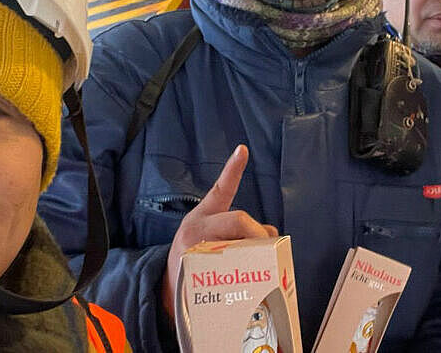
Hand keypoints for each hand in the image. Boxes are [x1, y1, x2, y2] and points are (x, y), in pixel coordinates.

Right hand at [160, 145, 278, 317]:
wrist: (169, 289)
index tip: (242, 150)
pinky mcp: (199, 275)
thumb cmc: (196, 258)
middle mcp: (196, 230)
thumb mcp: (206, 235)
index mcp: (201, 218)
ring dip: (257, 256)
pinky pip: (234, 273)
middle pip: (239, 219)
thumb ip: (236, 229)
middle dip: (259, 232)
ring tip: (254, 268)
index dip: (232, 170)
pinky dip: (249, 278)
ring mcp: (196, 252)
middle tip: (268, 246)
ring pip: (241, 246)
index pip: (219, 191)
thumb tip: (271, 233)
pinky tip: (253, 284)